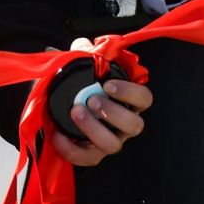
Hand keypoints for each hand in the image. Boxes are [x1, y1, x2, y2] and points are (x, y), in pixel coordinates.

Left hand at [50, 38, 154, 166]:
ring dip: (94, 129)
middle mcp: (124, 124)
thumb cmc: (80, 87)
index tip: (108, 84)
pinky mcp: (92, 155)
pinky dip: (72, 149)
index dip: (130, 92)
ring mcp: (110, 141)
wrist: (61, 109)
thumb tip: (82, 45)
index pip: (144, 99)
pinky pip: (87, 159)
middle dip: (113, 112)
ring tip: (76, 112)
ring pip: (113, 145)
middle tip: (92, 99)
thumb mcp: (82, 67)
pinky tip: (58, 134)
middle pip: (134, 125)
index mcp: (129, 102)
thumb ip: (84, 53)